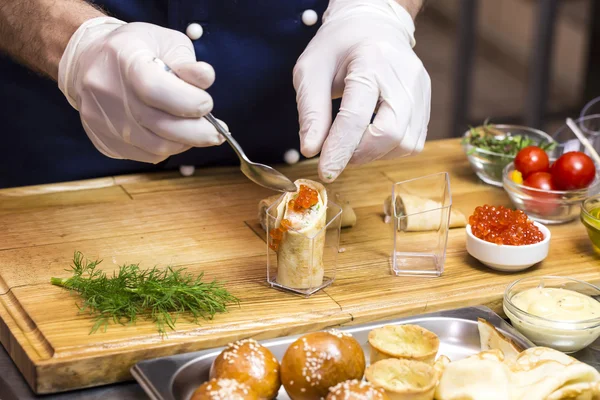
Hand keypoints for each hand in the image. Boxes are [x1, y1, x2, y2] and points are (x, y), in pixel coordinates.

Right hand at [58, 17, 225, 162]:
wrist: (88, 62)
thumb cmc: (137, 50)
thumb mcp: (165, 42)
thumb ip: (187, 62)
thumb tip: (206, 79)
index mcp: (123, 59)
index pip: (155, 89)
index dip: (188, 101)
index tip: (207, 104)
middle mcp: (106, 91)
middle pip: (160, 126)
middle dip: (198, 132)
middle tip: (217, 131)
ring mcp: (102, 120)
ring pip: (157, 146)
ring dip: (186, 142)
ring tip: (198, 132)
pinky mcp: (105, 141)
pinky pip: (147, 155)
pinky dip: (169, 148)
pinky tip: (176, 136)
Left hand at [293, 0, 430, 181]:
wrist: (372, 26)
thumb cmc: (337, 48)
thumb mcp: (311, 71)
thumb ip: (311, 112)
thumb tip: (311, 150)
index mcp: (371, 61)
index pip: (357, 116)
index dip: (340, 149)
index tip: (326, 171)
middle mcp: (403, 75)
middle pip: (391, 134)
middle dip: (360, 154)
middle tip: (339, 152)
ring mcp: (421, 89)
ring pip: (406, 144)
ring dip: (375, 154)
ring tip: (353, 141)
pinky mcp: (427, 101)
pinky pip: (413, 142)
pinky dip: (389, 149)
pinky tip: (371, 136)